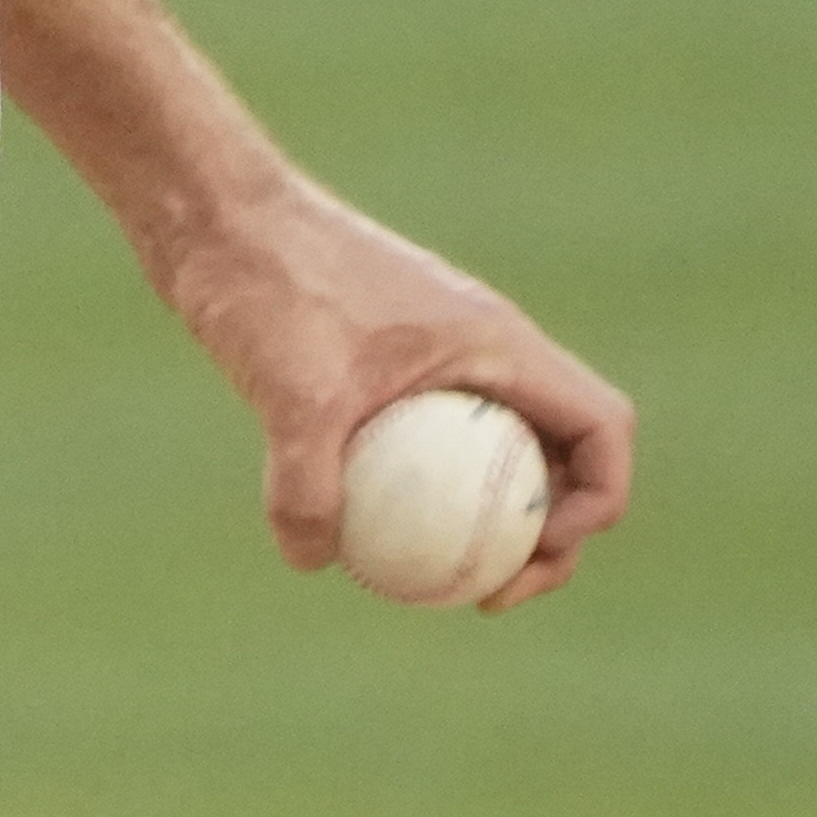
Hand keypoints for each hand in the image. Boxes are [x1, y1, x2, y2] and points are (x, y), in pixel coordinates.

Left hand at [176, 182, 633, 611]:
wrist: (216, 221)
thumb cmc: (268, 284)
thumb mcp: (287, 388)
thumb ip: (304, 480)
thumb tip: (314, 559)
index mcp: (499, 344)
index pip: (600, 426)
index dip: (595, 501)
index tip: (533, 550)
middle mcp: (484, 353)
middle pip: (562, 455)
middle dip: (549, 534)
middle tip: (490, 595)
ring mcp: (438, 363)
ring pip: (495, 455)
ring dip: (487, 522)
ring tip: (432, 586)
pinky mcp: (386, 374)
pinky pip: (430, 452)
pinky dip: (419, 501)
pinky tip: (355, 541)